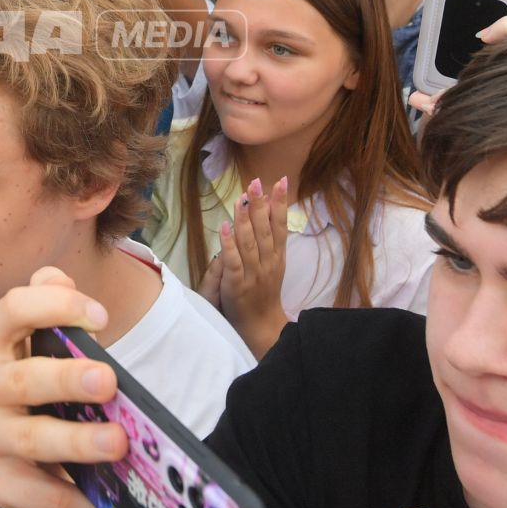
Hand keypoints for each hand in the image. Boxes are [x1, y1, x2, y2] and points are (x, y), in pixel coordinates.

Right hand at [0, 267, 117, 507]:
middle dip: (66, 379)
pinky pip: (32, 492)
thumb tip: (57, 279)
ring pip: (26, 438)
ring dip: (75, 441)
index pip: (12, 309)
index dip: (56, 307)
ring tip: (117, 444)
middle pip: (21, 379)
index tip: (102, 317)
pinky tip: (105, 502)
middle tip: (109, 381)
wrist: (25, 455)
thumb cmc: (43, 387)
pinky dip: (71, 497)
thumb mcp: (48, 344)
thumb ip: (54, 307)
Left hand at [217, 177, 291, 352]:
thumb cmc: (264, 292)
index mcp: (277, 256)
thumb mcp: (274, 263)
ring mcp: (253, 274)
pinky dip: (229, 245)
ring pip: (249, 243)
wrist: (262, 326)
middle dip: (261, 205)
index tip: (282, 181)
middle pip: (264, 230)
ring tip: (241, 199)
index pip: (280, 225)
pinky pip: (233, 262)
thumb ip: (270, 238)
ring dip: (245, 220)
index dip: (281, 203)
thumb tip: (267, 207)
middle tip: (256, 182)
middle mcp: (268, 262)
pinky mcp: (237, 285)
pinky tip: (225, 228)